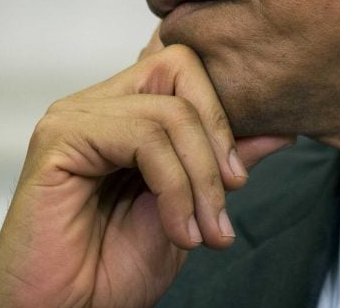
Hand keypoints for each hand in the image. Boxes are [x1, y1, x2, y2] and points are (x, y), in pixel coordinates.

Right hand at [0, 44, 293, 307]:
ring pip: (169, 110)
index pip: (184, 67)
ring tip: (203, 231)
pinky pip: (142, 138)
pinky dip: (175, 187)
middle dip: (218, 136)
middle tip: (228, 198)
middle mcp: (96, 105)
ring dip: (201, 178)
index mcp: (122, 113)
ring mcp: (74, 116)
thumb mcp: (188, 210)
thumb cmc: (108, 271)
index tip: (239, 176)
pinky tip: (176, 229)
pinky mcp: (59, 138)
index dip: (223, 111)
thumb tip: (279, 128)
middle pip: (180, 69)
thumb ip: (222, 164)